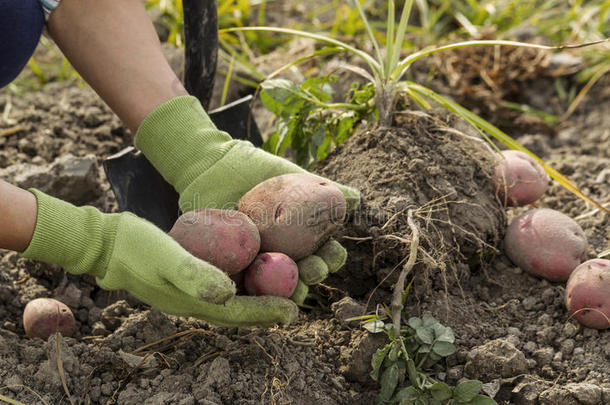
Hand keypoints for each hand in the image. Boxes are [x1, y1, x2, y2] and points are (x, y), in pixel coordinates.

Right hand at [20, 190, 296, 326]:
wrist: (105, 244)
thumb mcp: (166, 257)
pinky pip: (223, 283)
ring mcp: (192, 290)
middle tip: (300, 301)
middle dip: (270, 308)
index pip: (239, 313)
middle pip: (241, 311)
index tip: (295, 310)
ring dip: (259, 295)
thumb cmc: (135, 248)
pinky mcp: (190, 277)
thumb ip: (195, 275)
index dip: (267, 312)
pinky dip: (243, 281)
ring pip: (234, 299)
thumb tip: (229, 293)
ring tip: (286, 287)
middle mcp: (196, 301)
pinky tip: (255, 267)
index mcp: (194, 302)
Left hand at [135, 96, 359, 306]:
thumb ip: (323, 187)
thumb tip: (355, 199)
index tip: (332, 252)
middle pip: (306, 272)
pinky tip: (260, 292)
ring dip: (291, 290)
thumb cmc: (255, 170)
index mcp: (303, 236)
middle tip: (313, 270)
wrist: (213, 166)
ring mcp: (259, 262)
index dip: (332, 257)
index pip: (325, 252)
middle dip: (314, 274)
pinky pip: (246, 283)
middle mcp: (285, 253)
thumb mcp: (290, 175)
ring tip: (294, 290)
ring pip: (279, 284)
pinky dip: (255, 289)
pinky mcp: (233, 268)